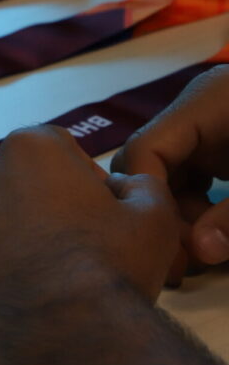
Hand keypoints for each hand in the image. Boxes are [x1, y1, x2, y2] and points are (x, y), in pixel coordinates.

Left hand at [0, 125, 180, 364]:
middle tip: (62, 258)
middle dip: (30, 214)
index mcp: (26, 150)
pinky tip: (4, 312)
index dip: (78, 185)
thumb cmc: (114, 268)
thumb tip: (118, 185)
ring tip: (32, 290)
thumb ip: (137, 185)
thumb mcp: (155, 215)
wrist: (70, 339)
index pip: (52, 154)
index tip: (93, 220)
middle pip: (6, 191)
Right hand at [112, 65, 228, 276]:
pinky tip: (206, 239)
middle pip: (150, 162)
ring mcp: (210, 129)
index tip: (159, 244)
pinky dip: (195, 209)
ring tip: (197, 256)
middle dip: (159, 212)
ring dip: (177, 216)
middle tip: (179, 261)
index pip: (145, 148)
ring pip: (167, 174)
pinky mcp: (221, 148)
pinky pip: (190, 177)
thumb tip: (198, 254)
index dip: (143, 198)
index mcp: (206, 102)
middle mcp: (199, 112)